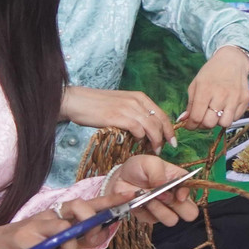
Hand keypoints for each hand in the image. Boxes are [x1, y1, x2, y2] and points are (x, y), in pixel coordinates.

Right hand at [0, 188, 135, 248]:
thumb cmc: (32, 243)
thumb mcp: (59, 241)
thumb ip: (78, 238)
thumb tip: (101, 234)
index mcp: (61, 214)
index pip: (89, 204)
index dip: (109, 200)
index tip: (129, 196)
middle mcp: (50, 214)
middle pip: (78, 208)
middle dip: (89, 222)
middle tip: (87, 235)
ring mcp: (35, 224)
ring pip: (64, 232)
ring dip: (65, 247)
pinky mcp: (22, 238)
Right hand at [61, 86, 176, 147]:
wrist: (76, 101)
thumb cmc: (97, 105)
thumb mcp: (122, 104)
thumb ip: (135, 113)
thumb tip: (147, 130)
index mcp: (140, 97)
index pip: (162, 114)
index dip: (170, 130)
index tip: (173, 142)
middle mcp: (136, 101)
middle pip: (160, 121)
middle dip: (165, 138)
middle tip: (162, 150)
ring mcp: (128, 108)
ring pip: (152, 127)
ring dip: (155, 141)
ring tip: (153, 151)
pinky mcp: (118, 116)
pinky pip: (138, 130)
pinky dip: (141, 139)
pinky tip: (137, 144)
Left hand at [108, 154, 201, 225]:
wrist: (120, 177)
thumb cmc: (139, 167)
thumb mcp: (150, 162)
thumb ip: (158, 172)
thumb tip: (164, 185)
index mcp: (180, 183)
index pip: (193, 192)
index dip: (186, 195)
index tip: (177, 194)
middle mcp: (175, 198)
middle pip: (190, 213)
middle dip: (177, 206)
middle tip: (161, 195)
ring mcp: (163, 209)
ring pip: (171, 220)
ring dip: (158, 208)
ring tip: (146, 197)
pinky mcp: (149, 217)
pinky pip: (150, 220)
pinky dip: (142, 209)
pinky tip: (137, 200)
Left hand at [182, 46, 248, 128]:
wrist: (232, 61)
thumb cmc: (211, 73)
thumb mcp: (196, 84)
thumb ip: (190, 104)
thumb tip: (185, 120)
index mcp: (205, 90)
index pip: (197, 117)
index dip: (191, 125)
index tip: (189, 125)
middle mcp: (221, 94)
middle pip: (210, 123)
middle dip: (203, 124)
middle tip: (203, 118)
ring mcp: (235, 98)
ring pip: (225, 124)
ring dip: (218, 122)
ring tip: (215, 114)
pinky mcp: (245, 100)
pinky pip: (236, 118)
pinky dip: (229, 116)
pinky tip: (226, 107)